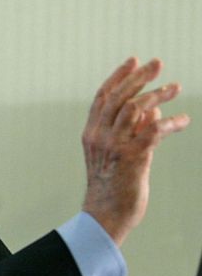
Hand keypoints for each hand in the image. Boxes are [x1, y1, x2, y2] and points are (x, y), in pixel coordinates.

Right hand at [81, 57, 189, 245]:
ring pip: (134, 108)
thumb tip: (154, 109)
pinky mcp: (132, 157)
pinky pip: (153, 130)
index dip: (118, 76)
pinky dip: (171, 122)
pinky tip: (184, 120)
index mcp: (91, 134)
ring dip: (158, 95)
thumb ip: (132, 130)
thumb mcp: (118, 154)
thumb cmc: (114, 186)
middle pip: (118, 97)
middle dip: (139, 77)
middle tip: (158, 63)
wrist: (107, 214)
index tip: (134, 61)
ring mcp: (114, 146)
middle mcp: (99, 136)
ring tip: (175, 88)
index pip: (102, 97)